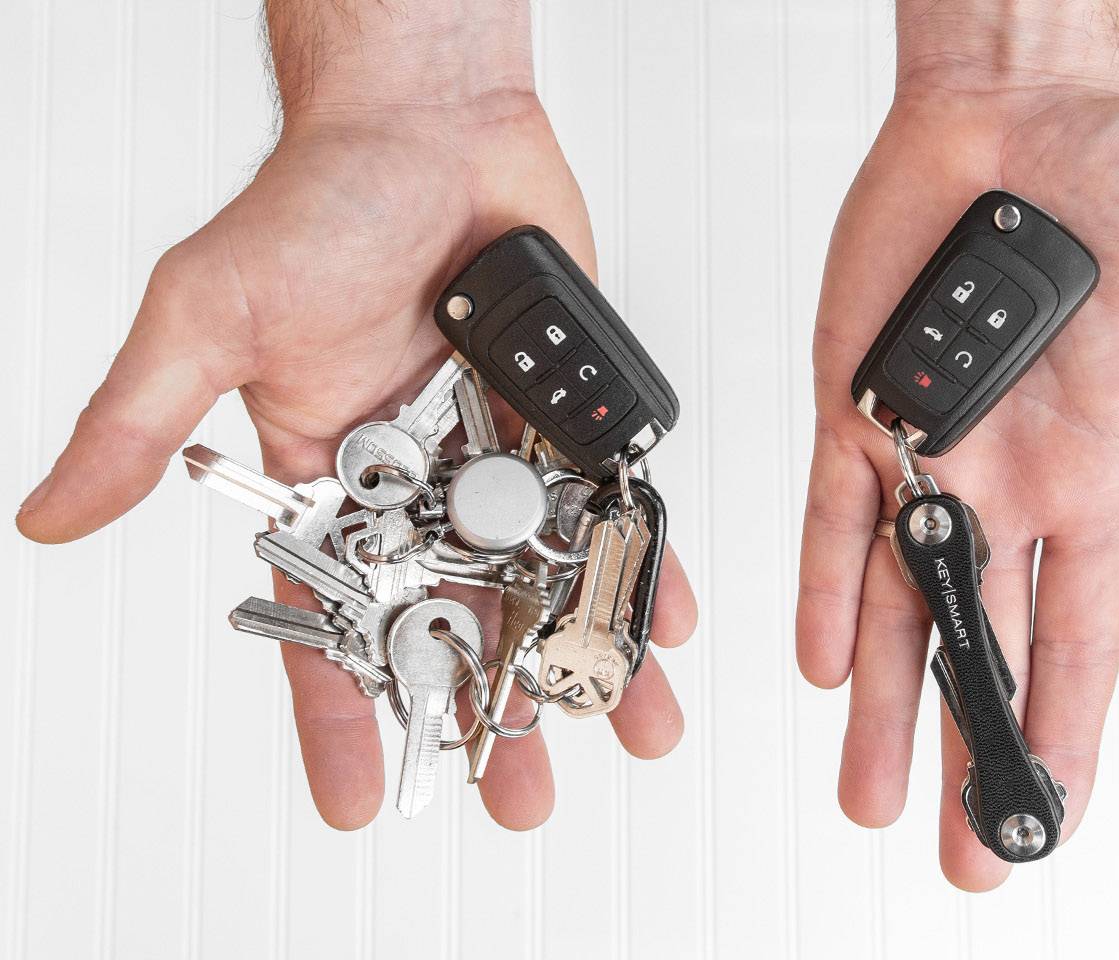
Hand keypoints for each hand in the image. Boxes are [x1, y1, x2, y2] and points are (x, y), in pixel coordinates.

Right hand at [15, 66, 695, 828]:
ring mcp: (499, 459)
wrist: (430, 125)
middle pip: (456, 624)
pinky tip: (671, 619)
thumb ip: (143, 425)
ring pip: (547, 578)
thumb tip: (44, 517)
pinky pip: (611, 506)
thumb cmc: (316, 202)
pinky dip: (643, 560)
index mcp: (325, 484)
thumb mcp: (210, 318)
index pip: (326, 624)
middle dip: (490, 713)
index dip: (343, 718)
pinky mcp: (566, 420)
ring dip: (589, 654)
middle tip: (523, 798)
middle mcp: (416, 485)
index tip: (363, 804)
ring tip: (636, 730)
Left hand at [795, 61, 1118, 886]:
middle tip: (960, 855)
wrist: (1034, 108)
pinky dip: (829, 586)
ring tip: (869, 798)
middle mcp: (1005, 485)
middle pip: (982, 648)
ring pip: (895, 604)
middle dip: (968, 754)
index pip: (1082, 638)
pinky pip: (834, 516)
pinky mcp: (858, 402)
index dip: (1065, 732)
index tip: (1052, 815)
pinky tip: (827, 661)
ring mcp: (926, 450)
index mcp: (1097, 480)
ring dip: (886, 704)